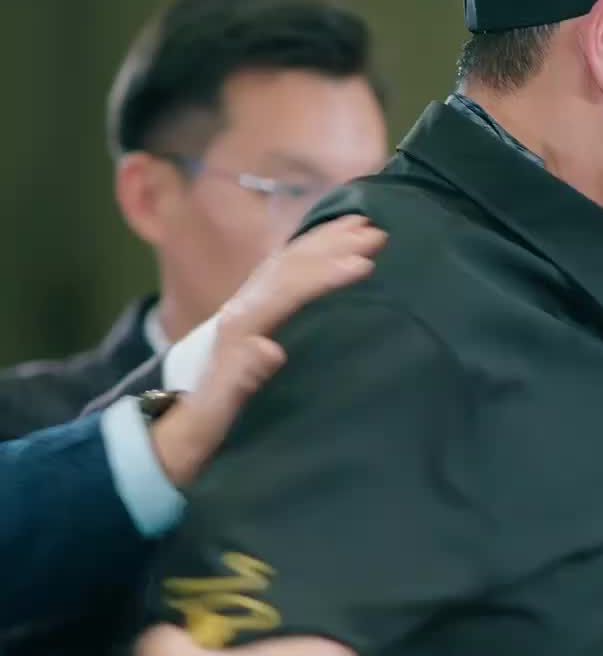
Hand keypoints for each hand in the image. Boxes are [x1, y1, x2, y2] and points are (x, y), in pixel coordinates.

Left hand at [152, 215, 386, 487]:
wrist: (171, 433)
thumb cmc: (200, 431)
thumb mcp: (214, 417)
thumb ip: (238, 381)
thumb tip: (270, 348)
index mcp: (238, 331)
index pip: (287, 290)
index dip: (326, 274)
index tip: (365, 263)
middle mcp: (241, 309)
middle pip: (290, 266)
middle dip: (334, 246)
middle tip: (379, 233)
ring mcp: (245, 308)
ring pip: (287, 261)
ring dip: (326, 240)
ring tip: (365, 222)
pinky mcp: (251, 314)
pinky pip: (283, 270)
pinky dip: (310, 250)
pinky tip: (331, 242)